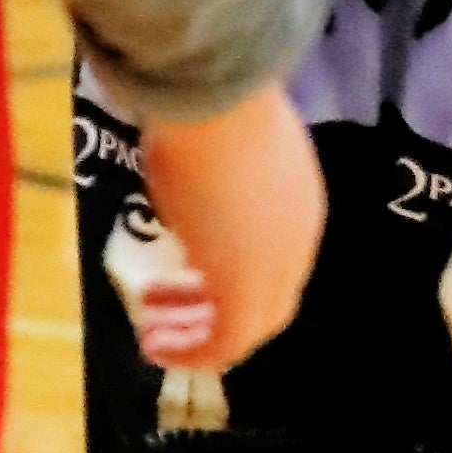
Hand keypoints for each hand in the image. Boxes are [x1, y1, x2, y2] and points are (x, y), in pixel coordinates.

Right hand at [133, 83, 324, 373]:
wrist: (214, 100)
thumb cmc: (208, 108)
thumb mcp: (218, 145)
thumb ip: (215, 171)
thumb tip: (188, 170)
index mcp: (299, 201)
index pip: (277, 255)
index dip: (231, 269)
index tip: (185, 270)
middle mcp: (298, 239)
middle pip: (268, 296)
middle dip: (213, 307)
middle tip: (163, 307)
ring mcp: (276, 265)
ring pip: (249, 323)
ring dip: (197, 332)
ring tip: (152, 333)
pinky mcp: (245, 289)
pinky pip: (225, 342)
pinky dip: (192, 352)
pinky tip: (152, 347)